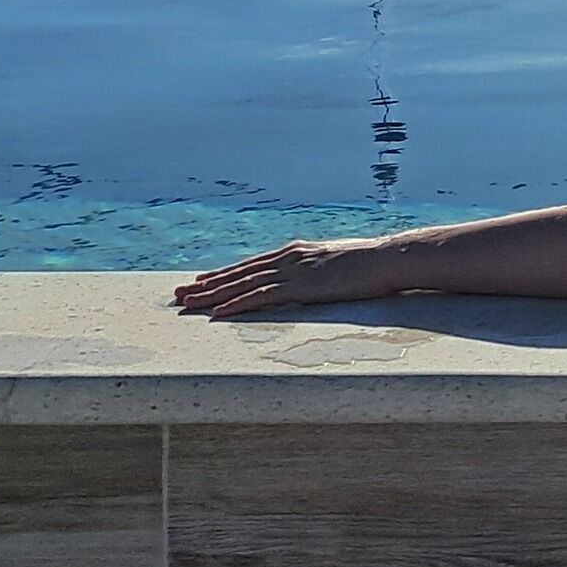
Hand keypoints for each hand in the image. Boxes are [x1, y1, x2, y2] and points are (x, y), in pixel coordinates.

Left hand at [172, 239, 397, 318]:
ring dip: (211, 295)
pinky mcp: (300, 286)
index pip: (251, 265)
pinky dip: (236, 305)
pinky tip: (218, 314)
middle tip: (178, 294)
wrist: (388, 258)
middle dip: (206, 285)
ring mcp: (293, 270)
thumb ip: (320, 273)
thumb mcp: (339, 267)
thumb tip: (315, 283)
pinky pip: (261, 297)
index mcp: (296, 253)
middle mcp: (288, 258)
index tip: (200, 281)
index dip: (224, 275)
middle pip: (239, 273)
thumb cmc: (371, 265)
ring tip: (186, 304)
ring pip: (242, 283)